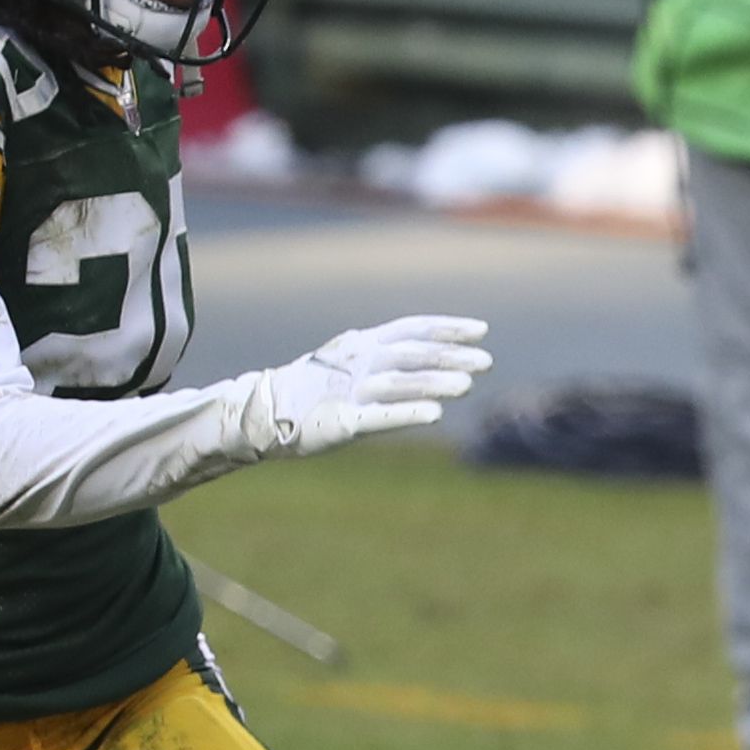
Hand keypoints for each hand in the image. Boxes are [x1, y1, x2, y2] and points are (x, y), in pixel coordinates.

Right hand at [235, 315, 490, 460]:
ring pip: (400, 382)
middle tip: (486, 362)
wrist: (263, 411)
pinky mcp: (342, 421)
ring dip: (435, 383)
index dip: (447, 328)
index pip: (412, 329)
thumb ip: (387, 359)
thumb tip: (435, 360)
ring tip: (468, 386)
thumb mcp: (350, 363)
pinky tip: (435, 414)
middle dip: (450, 357)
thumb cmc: (314, 388)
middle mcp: (359, 361)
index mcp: (362, 343)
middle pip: (412, 355)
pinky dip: (407, 413)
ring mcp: (349, 390)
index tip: (481, 331)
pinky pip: (379, 416)